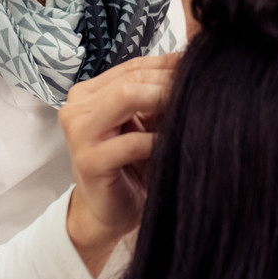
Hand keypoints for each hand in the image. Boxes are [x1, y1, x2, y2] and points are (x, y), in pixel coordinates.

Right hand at [59, 54, 178, 276]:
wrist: (108, 213)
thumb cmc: (129, 167)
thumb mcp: (143, 124)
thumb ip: (156, 97)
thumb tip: (193, 65)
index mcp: (86, 94)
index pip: (132, 67)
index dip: (167, 64)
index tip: (198, 67)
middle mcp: (75, 108)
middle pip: (131, 79)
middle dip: (169, 82)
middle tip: (201, 88)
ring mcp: (78, 134)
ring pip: (127, 97)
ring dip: (164, 101)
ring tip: (191, 109)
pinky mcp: (88, 161)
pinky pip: (132, 142)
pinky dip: (158, 140)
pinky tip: (175, 143)